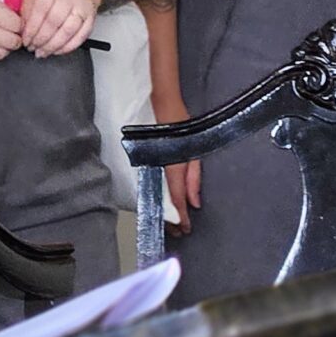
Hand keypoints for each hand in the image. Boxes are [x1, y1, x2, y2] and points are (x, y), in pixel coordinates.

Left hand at [19, 0, 101, 57]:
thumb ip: (28, 9)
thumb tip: (22, 29)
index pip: (40, 10)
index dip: (32, 29)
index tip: (26, 40)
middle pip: (54, 22)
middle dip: (41, 39)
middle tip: (33, 48)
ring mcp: (82, 7)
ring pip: (68, 31)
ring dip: (54, 45)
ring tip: (43, 52)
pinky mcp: (91, 18)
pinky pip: (81, 36)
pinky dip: (68, 47)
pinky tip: (58, 50)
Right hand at [147, 87, 201, 234]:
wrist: (158, 104)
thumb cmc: (178, 124)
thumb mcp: (193, 151)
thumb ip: (194, 178)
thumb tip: (195, 203)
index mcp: (172, 167)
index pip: (177, 199)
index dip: (181, 217)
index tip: (185, 230)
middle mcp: (156, 170)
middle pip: (162, 202)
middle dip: (170, 219)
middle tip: (178, 232)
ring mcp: (146, 166)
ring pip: (153, 196)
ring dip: (161, 210)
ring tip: (169, 222)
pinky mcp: (140, 162)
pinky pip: (147, 185)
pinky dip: (153, 197)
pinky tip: (157, 203)